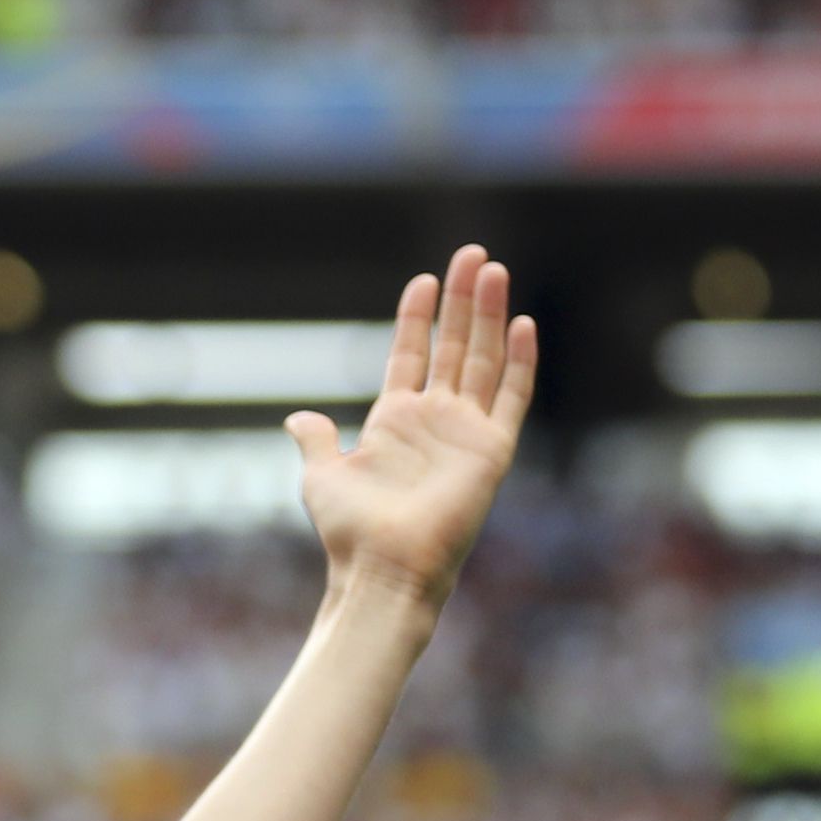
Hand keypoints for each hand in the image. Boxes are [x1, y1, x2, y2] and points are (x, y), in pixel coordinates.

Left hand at [290, 245, 535, 609]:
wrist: (382, 567)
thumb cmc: (350, 530)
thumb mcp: (321, 476)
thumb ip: (316, 440)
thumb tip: (298, 418)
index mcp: (394, 421)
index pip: (410, 354)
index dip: (417, 317)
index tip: (423, 279)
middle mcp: (435, 421)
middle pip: (454, 346)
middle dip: (462, 300)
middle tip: (471, 253)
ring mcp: (466, 433)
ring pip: (485, 360)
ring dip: (489, 315)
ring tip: (493, 270)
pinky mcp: (492, 451)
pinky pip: (512, 398)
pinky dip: (520, 362)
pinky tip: (521, 323)